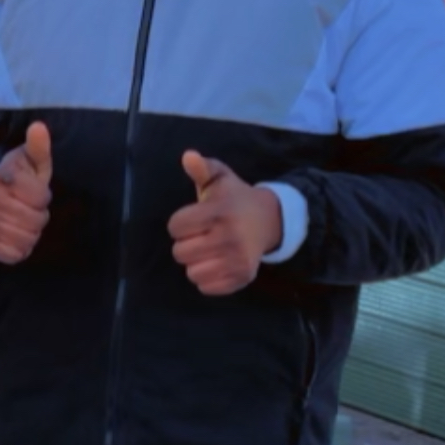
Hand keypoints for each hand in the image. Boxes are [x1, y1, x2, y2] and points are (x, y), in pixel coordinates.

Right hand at [0, 121, 52, 263]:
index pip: (40, 196)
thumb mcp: (27, 161)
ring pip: (27, 238)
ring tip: (23, 222)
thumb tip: (39, 127)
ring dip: (30, 232)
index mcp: (4, 178)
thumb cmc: (14, 179)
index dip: (41, 196)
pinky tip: (16, 236)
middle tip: (29, 209)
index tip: (34, 192)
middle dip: (37, 215)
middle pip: (35, 220)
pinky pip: (14, 254)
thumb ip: (37, 147)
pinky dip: (20, 248)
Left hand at [168, 151, 282, 295]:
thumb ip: (202, 168)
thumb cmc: (235, 199)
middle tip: (201, 236)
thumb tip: (188, 156)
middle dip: (186, 244)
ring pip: (191, 273)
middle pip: (180, 252)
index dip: (180, 223)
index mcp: (219, 211)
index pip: (175, 227)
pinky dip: (207, 278)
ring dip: (196, 263)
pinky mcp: (242, 277)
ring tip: (209, 250)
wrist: (270, 220)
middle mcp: (229, 236)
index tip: (193, 219)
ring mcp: (237, 260)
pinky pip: (206, 287)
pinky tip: (217, 263)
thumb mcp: (220, 179)